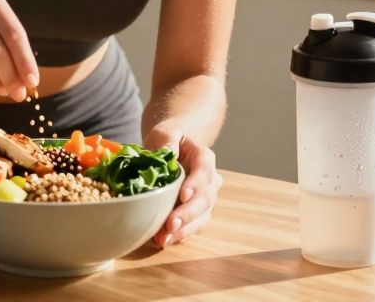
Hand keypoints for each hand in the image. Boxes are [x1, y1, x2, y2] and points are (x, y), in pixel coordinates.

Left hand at [144, 123, 222, 246]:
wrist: (172, 150)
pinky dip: (180, 235)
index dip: (196, 184)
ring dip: (185, 229)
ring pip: (202, 216)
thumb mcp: (165, 133)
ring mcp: (205, 198)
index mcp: (204, 158)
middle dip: (188, 213)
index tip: (183, 195)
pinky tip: (164, 240)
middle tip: (171, 224)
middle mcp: (210, 180)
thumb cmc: (168, 140)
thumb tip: (167, 152)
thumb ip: (167, 139)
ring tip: (164, 238)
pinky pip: (193, 226)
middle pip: (206, 198)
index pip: (204, 170)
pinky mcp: (197, 212)